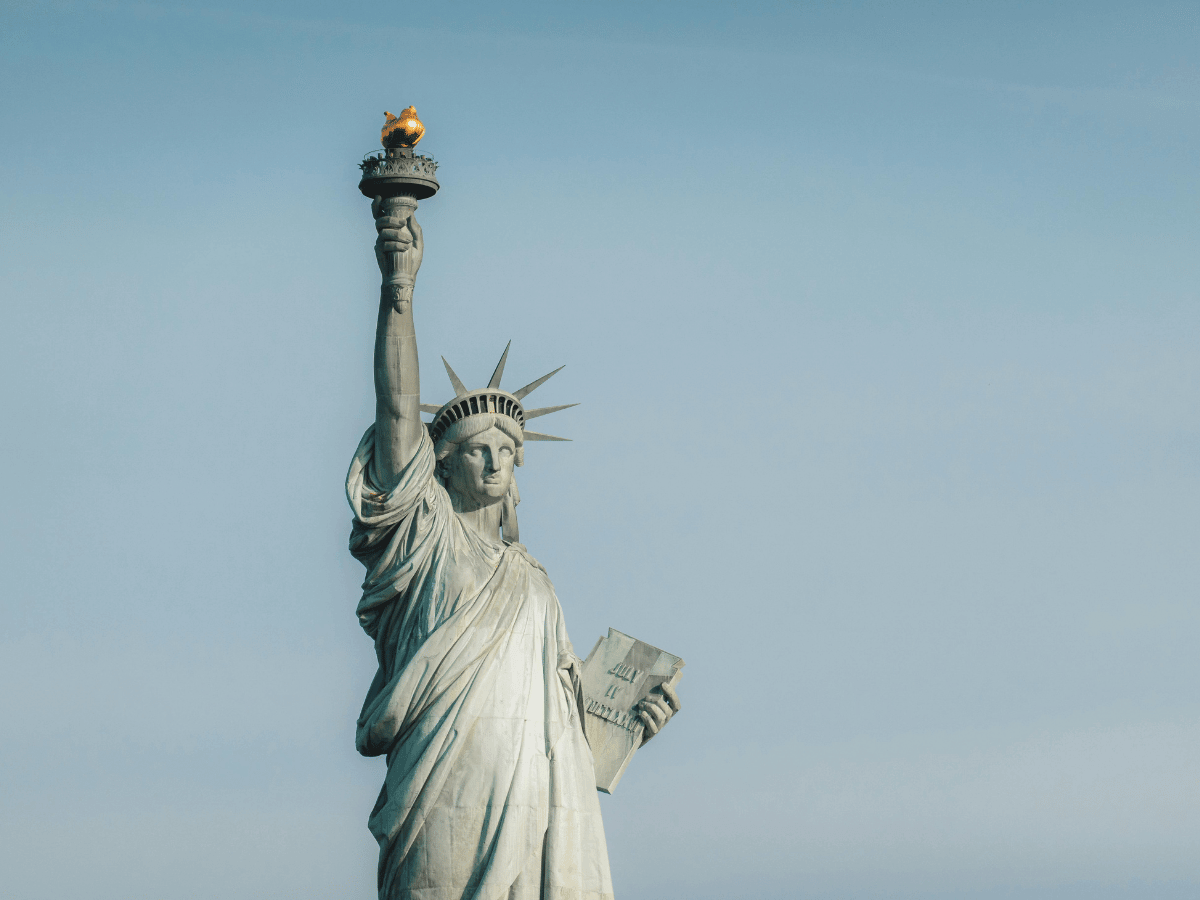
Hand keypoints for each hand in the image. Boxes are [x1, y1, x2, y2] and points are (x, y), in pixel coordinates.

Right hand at [372, 196, 423, 311]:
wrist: (407, 277)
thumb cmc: (411, 260)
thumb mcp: (418, 244)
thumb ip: (416, 230)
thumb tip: (411, 215)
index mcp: (392, 230)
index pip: (381, 215)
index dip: (377, 206)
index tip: (380, 197)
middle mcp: (383, 234)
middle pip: (380, 220)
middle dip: (391, 219)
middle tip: (403, 223)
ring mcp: (380, 243)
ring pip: (383, 232)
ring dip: (396, 234)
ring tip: (408, 242)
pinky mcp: (379, 252)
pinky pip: (384, 244)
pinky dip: (396, 245)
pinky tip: (404, 249)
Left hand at [636, 682, 680, 744]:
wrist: (635, 732)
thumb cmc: (643, 713)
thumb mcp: (649, 704)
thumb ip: (653, 695)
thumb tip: (653, 682)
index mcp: (667, 711)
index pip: (675, 704)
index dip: (671, 694)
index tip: (663, 684)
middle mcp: (666, 719)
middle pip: (667, 709)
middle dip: (656, 701)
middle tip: (645, 697)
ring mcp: (659, 727)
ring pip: (661, 717)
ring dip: (651, 708)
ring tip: (641, 704)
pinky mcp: (652, 733)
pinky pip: (653, 727)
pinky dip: (647, 718)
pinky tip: (641, 714)